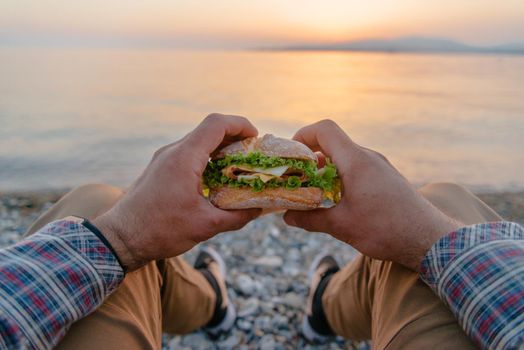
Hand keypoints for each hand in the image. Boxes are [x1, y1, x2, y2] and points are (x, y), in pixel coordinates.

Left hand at [94, 114, 260, 270]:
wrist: (120, 239)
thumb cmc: (159, 231)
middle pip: (208, 130)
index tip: (256, 139)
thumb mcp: (205, 226)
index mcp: (184, 158)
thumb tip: (258, 210)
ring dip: (219, 149)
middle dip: (234, 138)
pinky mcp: (159, 169)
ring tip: (237, 169)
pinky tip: (215, 180)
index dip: (240, 125)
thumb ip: (236, 217)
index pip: (216, 124)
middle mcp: (173, 152)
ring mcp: (164, 159)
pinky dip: (206, 159)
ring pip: (197, 142)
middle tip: (252, 156)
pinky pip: (187, 154)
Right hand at [284, 120, 461, 270]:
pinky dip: (341, 176)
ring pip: (345, 157)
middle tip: (296, 177)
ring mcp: (379, 166)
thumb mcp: (342, 226)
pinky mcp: (386, 177)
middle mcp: (368, 157)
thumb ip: (311, 219)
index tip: (290, 154)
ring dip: (326, 169)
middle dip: (310, 157)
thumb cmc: (386, 229)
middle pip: (333, 143)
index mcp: (356, 161)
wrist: (429, 239)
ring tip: (313, 191)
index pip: (325, 130)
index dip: (303, 135)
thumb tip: (287, 218)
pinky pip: (358, 167)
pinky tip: (336, 199)